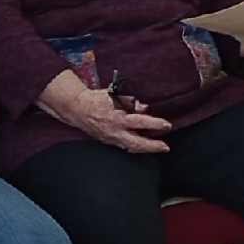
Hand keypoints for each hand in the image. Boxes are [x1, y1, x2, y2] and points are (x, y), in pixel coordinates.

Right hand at [35, 72, 170, 152]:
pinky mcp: (108, 142)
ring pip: (131, 148)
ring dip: (145, 148)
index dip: (155, 124)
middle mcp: (115, 131)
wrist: (77, 109)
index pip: (140, 122)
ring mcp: (111, 139)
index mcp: (117, 118)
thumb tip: (143, 107)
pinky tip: (142, 146)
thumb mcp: (113, 95)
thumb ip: (129, 101)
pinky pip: (124, 147)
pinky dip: (134, 147)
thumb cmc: (96, 99)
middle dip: (153, 146)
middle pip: (137, 144)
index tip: (167, 124)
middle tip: (165, 147)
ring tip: (157, 147)